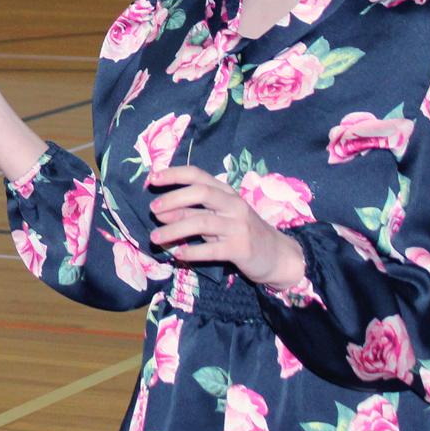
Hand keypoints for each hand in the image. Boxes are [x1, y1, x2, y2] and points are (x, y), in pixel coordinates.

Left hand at [148, 165, 306, 287]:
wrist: (278, 256)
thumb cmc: (241, 232)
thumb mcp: (216, 219)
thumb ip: (190, 213)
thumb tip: (159, 212)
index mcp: (226, 193)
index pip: (198, 175)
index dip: (174, 174)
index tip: (152, 178)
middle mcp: (234, 205)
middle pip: (201, 193)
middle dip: (173, 199)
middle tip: (152, 209)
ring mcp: (239, 227)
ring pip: (201, 222)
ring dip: (174, 230)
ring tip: (155, 238)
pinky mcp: (241, 249)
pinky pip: (211, 250)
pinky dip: (192, 251)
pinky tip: (177, 254)